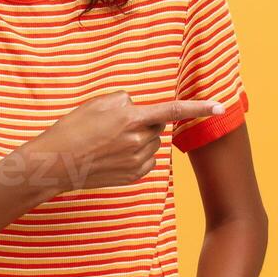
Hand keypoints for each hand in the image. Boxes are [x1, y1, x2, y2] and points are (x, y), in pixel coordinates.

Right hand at [8, 91, 222, 191]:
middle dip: (144, 122)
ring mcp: (137, 160)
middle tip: (115, 126)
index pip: (173, 110)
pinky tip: (114, 156)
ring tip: (109, 143)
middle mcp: (139, 140)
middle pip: (157, 125)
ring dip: (139, 139)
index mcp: (131, 117)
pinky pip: (147, 159)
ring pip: (152, 143)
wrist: (56, 163)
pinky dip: (137, 155)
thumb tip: (142, 110)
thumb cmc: (73, 128)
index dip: (199, 107)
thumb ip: (126, 101)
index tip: (221, 106)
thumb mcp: (98, 103)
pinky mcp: (134, 175)